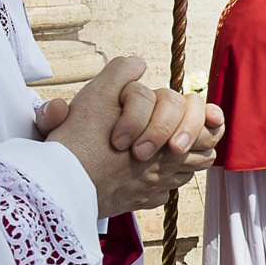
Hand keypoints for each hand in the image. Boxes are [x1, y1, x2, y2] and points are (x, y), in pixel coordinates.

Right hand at [40, 55, 225, 214]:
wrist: (60, 186)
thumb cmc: (80, 139)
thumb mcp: (98, 93)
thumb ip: (122, 73)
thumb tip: (138, 64)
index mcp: (167, 136)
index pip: (206, 124)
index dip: (201, 113)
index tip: (192, 108)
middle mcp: (168, 164)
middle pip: (205, 148)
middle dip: (196, 133)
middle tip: (177, 130)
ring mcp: (157, 186)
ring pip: (190, 170)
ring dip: (184, 156)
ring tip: (167, 144)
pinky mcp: (142, 201)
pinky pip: (166, 190)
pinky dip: (163, 179)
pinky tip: (146, 168)